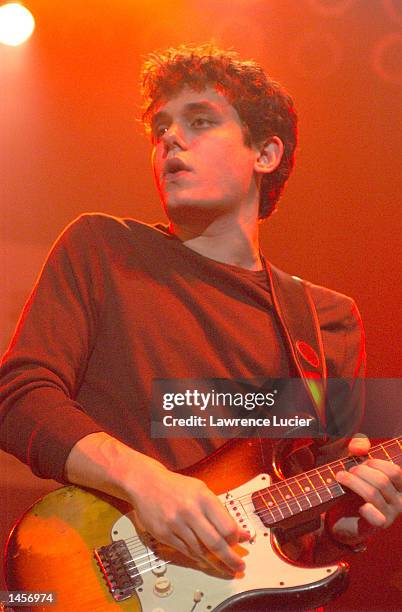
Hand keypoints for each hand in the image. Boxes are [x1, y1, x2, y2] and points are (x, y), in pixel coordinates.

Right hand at [125, 458, 245, 574]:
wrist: (146, 483)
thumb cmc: (177, 487)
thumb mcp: (201, 491)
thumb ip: (220, 512)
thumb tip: (241, 533)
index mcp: (203, 497)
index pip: (226, 526)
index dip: (235, 539)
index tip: (238, 542)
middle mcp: (189, 510)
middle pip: (215, 543)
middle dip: (230, 559)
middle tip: (239, 567)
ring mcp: (175, 523)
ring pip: (200, 551)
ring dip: (214, 562)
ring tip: (224, 567)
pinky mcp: (163, 534)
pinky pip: (185, 551)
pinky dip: (197, 557)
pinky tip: (205, 560)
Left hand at [330, 435, 401, 545]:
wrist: (343, 518)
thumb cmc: (353, 489)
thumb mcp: (356, 463)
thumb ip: (359, 447)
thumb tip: (359, 446)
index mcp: (400, 487)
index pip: (395, 471)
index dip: (375, 463)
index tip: (361, 463)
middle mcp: (400, 502)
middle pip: (382, 481)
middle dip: (360, 472)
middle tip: (348, 472)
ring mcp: (390, 515)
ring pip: (373, 494)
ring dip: (352, 482)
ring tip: (340, 478)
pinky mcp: (377, 526)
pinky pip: (375, 516)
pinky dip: (365, 509)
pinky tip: (358, 505)